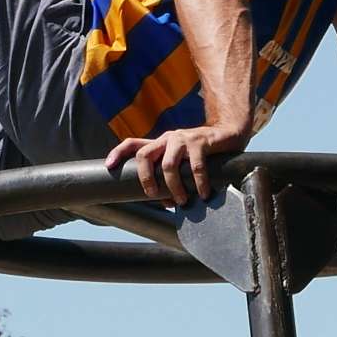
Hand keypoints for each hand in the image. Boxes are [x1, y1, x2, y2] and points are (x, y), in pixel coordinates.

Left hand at [105, 124, 248, 206]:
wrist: (228, 134)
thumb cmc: (202, 152)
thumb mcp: (181, 161)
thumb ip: (170, 177)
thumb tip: (164, 202)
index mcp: (160, 143)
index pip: (133, 144)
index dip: (118, 153)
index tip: (108, 166)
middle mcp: (167, 138)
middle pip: (144, 155)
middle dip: (145, 178)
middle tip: (152, 195)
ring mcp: (183, 139)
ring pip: (168, 165)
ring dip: (173, 187)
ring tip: (181, 200)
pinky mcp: (201, 142)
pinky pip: (195, 166)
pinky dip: (198, 183)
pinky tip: (203, 193)